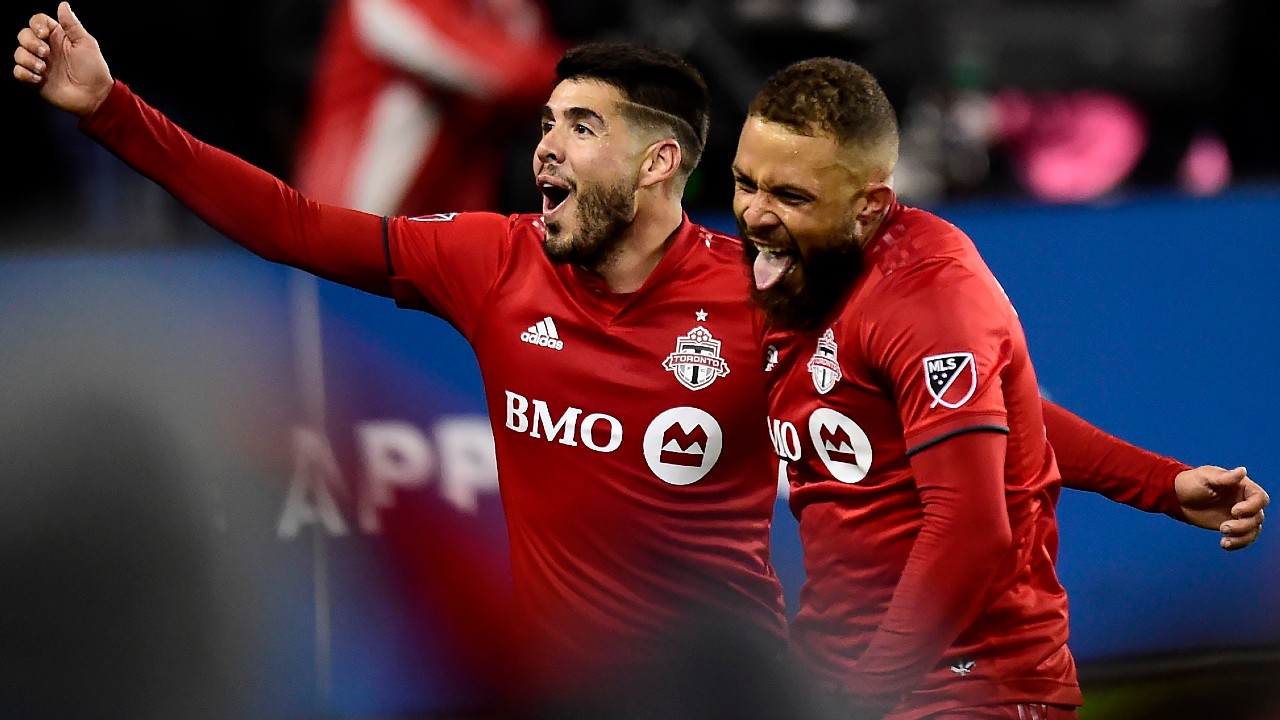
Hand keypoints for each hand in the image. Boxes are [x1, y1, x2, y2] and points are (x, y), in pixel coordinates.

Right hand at [13, 2, 111, 116]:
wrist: (94, 96)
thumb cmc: (94, 70)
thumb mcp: (86, 43)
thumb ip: (72, 25)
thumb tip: (63, 5)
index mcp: (57, 37)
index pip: (37, 21)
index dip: (36, 24)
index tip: (44, 34)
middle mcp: (46, 49)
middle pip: (23, 35)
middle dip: (30, 42)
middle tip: (46, 53)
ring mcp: (39, 64)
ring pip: (18, 53)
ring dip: (27, 59)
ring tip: (43, 68)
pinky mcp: (34, 80)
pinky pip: (18, 72)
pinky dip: (24, 73)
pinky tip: (39, 78)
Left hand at [1174, 465, 1267, 549]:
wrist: (1177, 497)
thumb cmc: (1191, 482)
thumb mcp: (1205, 477)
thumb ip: (1224, 477)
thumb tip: (1243, 471)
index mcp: (1242, 486)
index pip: (1260, 498)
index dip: (1252, 507)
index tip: (1234, 511)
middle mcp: (1244, 501)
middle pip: (1257, 517)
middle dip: (1243, 525)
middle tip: (1223, 528)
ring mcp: (1239, 515)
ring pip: (1253, 529)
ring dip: (1242, 537)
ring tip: (1224, 540)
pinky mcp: (1232, 527)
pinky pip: (1244, 538)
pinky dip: (1238, 543)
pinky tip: (1224, 544)